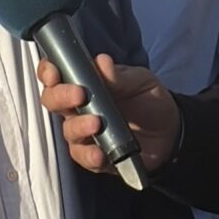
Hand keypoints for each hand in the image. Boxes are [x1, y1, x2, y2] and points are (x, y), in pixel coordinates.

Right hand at [38, 53, 180, 172]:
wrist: (170, 133)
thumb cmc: (150, 99)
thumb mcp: (140, 81)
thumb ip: (120, 76)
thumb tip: (101, 61)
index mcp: (86, 82)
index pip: (57, 74)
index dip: (48, 72)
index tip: (54, 73)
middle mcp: (79, 106)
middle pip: (52, 100)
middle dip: (60, 97)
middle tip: (78, 95)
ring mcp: (84, 132)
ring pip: (67, 130)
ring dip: (78, 126)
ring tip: (96, 124)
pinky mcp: (94, 156)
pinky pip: (83, 157)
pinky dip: (88, 156)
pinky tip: (100, 154)